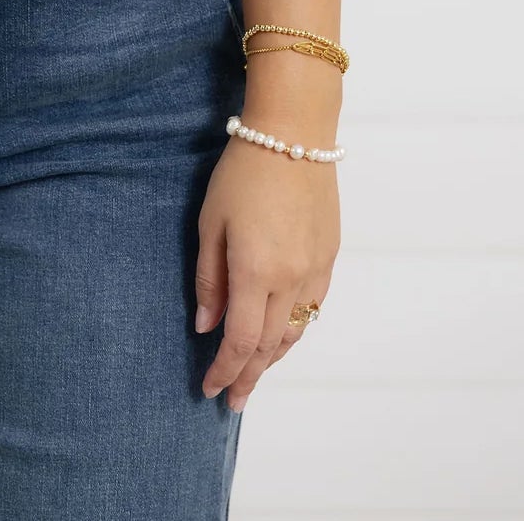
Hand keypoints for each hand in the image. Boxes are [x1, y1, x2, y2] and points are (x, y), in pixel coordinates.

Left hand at [195, 131, 340, 411]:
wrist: (294, 135)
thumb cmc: (243, 172)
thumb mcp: (211, 222)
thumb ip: (209, 278)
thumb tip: (206, 325)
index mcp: (256, 272)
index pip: (240, 341)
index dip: (224, 370)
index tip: (210, 390)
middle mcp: (290, 280)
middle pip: (269, 346)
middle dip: (248, 376)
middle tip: (233, 401)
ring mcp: (315, 270)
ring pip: (295, 331)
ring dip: (273, 358)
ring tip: (253, 373)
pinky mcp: (329, 257)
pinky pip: (312, 307)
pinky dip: (294, 329)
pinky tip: (282, 333)